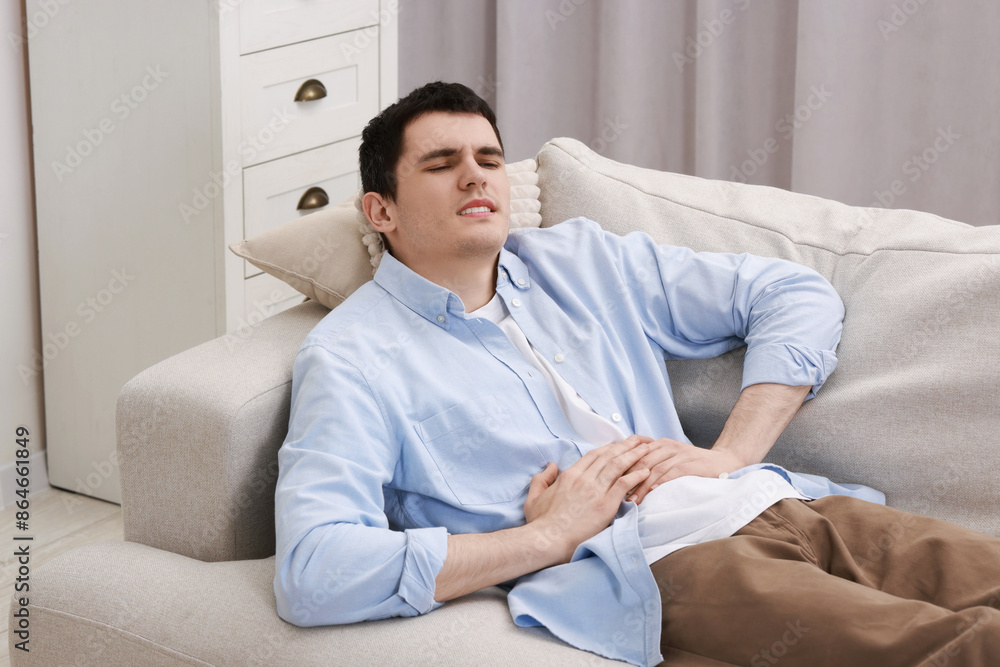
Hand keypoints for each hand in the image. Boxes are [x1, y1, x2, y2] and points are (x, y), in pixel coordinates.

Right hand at [523, 435, 652, 562]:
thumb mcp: (534, 497)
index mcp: (569, 475)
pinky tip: (646, 471)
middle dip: (625, 446)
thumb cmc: (541, 523)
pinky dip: (636, 476)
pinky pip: (624, 484)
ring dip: (634, 455)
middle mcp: (584, 479)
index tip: (618, 445)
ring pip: (618, 466)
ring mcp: (595, 491)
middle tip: (638, 440)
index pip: (592, 455)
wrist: (547, 539)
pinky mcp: (605, 505)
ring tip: (646, 449)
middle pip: (608, 456)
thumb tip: (551, 466)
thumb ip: (542, 479)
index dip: (608, 448)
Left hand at [624, 438, 744, 503]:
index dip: (620, 469)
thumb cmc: (694, 465)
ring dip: (640, 485)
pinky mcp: (691, 463)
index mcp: (659, 444)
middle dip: (627, 479)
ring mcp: (679, 453)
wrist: (725, 461)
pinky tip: (651, 493)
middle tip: (615, 496)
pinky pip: (671, 472)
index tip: (608, 484)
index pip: (633, 454)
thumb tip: (627, 481)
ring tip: (630, 500)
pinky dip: (659, 483)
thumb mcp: (670, 460)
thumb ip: (652, 464)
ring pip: (654, 468)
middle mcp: (667, 446)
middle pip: (640, 461)